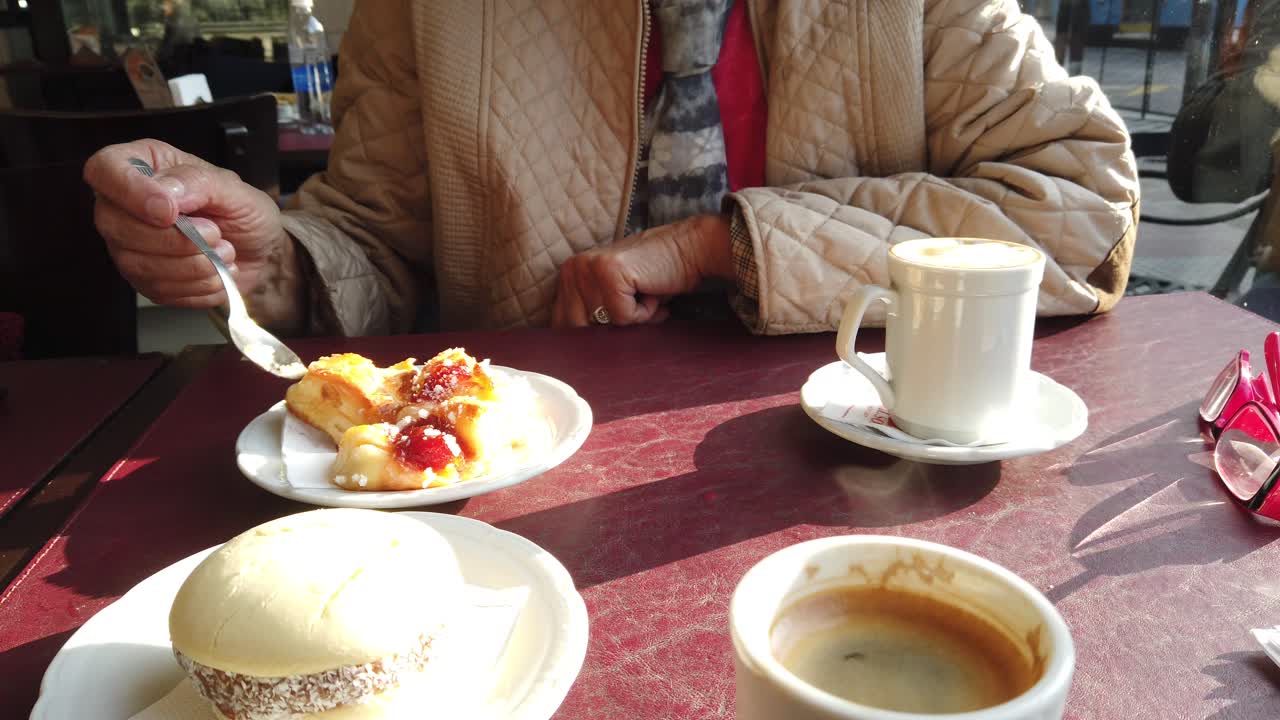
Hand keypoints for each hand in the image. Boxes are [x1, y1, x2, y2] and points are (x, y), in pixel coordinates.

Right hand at [84, 139, 288, 307]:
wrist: (260, 250)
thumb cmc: (243, 211)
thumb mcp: (234, 188)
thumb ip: (200, 183)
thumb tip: (167, 192)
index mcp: (144, 165)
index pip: (104, 169)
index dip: (130, 192)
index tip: (170, 212)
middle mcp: (125, 205)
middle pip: (114, 224)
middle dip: (172, 239)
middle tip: (215, 234)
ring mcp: (130, 246)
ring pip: (135, 262)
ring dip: (190, 265)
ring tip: (224, 253)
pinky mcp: (145, 280)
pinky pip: (156, 289)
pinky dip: (195, 286)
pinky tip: (217, 274)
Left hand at [552, 213, 733, 327]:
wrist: (688, 250)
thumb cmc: (655, 278)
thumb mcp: (614, 297)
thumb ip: (594, 316)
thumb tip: (580, 357)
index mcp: (569, 274)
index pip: (563, 323)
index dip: (589, 338)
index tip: (614, 329)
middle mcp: (573, 269)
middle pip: (579, 328)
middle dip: (611, 329)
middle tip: (634, 307)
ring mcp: (589, 269)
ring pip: (603, 325)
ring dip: (632, 319)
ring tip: (644, 295)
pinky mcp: (609, 274)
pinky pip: (623, 317)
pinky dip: (644, 312)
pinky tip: (650, 290)